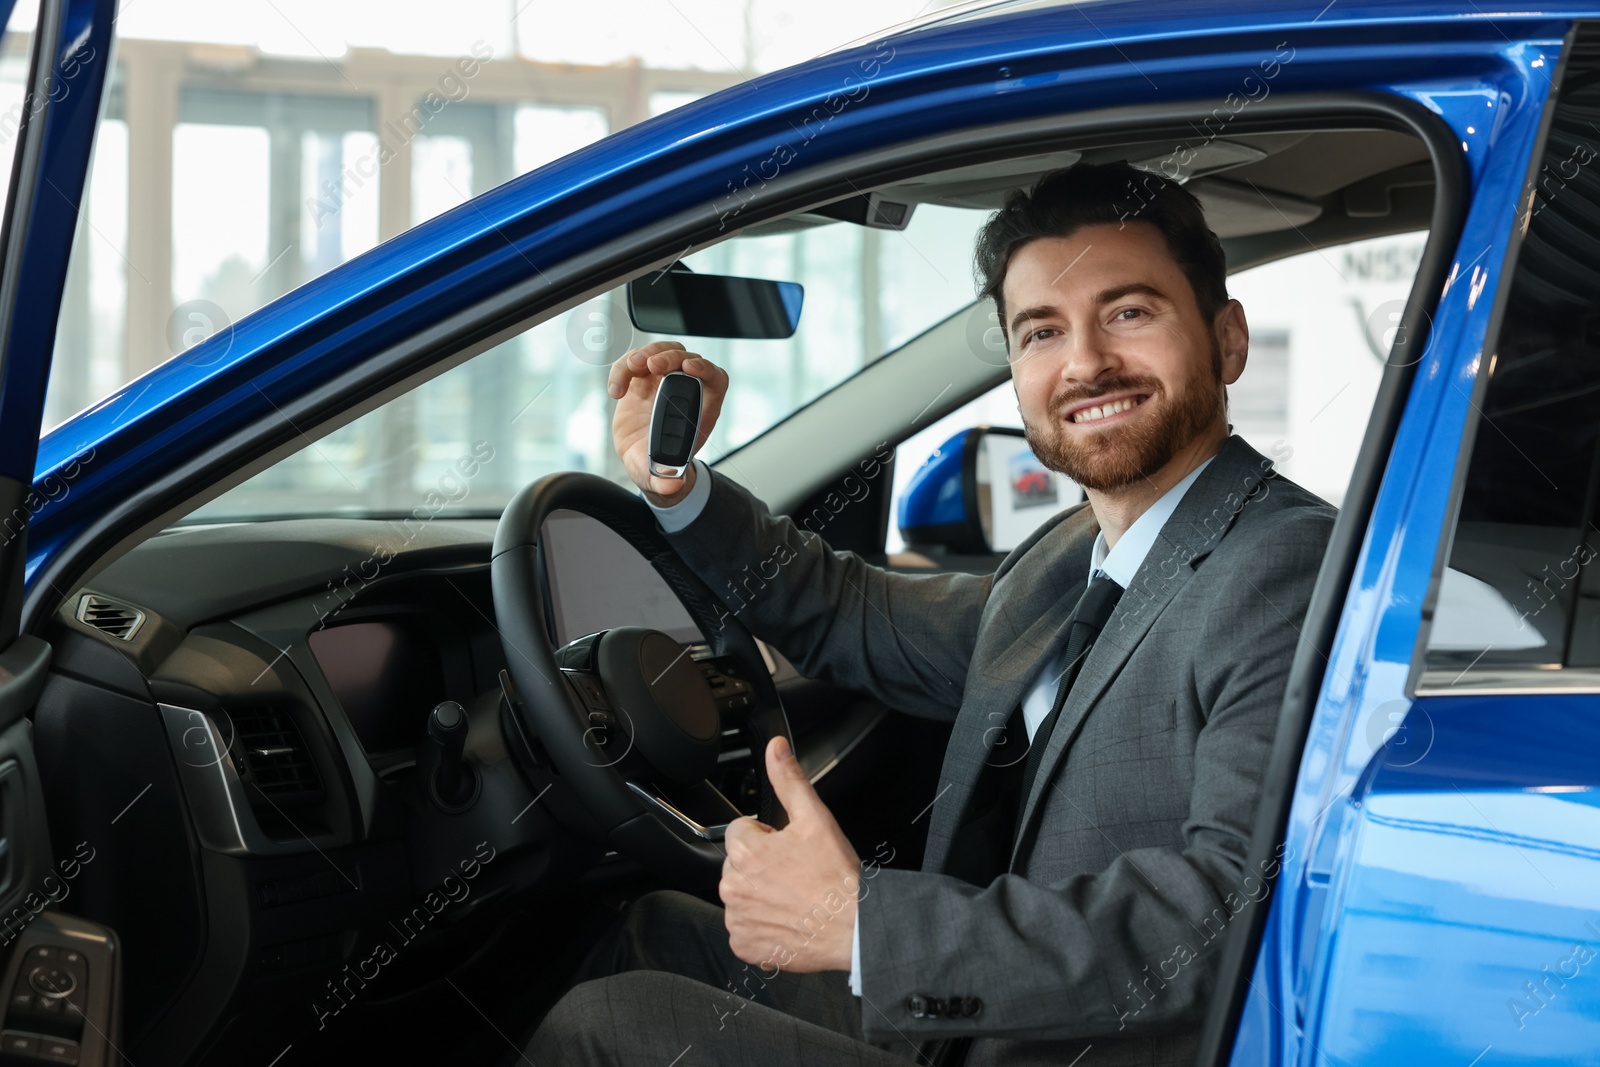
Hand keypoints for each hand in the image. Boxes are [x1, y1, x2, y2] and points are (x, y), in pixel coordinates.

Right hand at [608, 341, 727, 504]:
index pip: (715, 379)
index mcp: (701, 409)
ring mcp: (664, 381)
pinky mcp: (642, 379)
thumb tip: (672, 485)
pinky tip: (616, 390)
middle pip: (686, 358)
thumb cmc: (660, 463)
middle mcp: (685, 390)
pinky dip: (623, 369)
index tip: (689, 369)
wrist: (642, 458)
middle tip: (651, 365)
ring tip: (631, 367)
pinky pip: (634, 362)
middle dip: (670, 357)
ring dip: (646, 353)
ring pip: (661, 352)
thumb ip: (666, 482)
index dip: (706, 369)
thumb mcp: (660, 475)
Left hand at [720, 736, 861, 974]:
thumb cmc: (836, 877)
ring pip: (741, 895)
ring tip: (794, 897)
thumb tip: (775, 748)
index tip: (788, 849)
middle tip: (795, 873)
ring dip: (760, 894)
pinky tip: (786, 919)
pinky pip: (744, 928)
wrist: (854, 928)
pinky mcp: (745, 945)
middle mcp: (734, 887)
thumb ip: (789, 779)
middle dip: (761, 865)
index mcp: (745, 852)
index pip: (740, 831)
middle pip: (738, 864)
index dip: (766, 836)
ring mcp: (738, 919)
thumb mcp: (815, 818)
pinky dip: (761, 925)